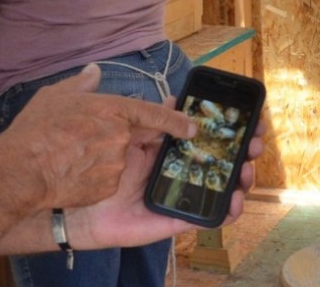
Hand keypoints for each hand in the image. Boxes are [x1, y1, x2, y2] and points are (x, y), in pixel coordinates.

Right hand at [0, 64, 196, 210]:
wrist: (22, 171)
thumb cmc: (36, 131)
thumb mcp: (55, 96)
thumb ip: (80, 84)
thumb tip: (94, 71)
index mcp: (112, 110)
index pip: (153, 114)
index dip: (175, 120)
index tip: (191, 126)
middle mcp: (120, 137)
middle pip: (134, 139)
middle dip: (124, 141)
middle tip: (96, 140)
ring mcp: (116, 165)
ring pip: (120, 161)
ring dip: (106, 159)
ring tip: (75, 158)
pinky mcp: (108, 187)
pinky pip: (109, 181)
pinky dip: (97, 178)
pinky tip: (75, 173)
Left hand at [68, 116, 267, 249]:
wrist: (65, 197)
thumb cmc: (88, 159)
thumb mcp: (117, 125)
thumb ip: (145, 115)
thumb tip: (174, 100)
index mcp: (162, 145)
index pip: (201, 134)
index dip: (227, 128)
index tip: (248, 120)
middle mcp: (172, 169)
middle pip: (216, 161)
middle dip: (241, 151)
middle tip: (254, 144)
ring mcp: (173, 194)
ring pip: (215, 188)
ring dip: (238, 181)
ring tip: (246, 173)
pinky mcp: (169, 219)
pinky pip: (201, 218)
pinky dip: (223, 213)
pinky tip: (234, 203)